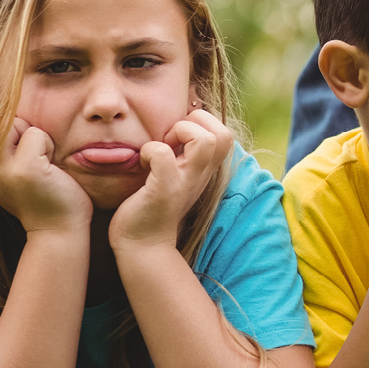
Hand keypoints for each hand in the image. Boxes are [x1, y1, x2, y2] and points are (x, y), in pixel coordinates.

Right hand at [0, 113, 90, 238]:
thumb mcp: (11, 168)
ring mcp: (1, 168)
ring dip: (35, 137)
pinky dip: (49, 146)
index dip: (2, 123)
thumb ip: (0, 144)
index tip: (18, 148)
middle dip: (19, 126)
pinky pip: (36, 134)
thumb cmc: (43, 194)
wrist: (58, 230)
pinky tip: (51, 170)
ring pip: (14, 122)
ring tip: (42, 164)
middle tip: (33, 156)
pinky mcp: (24, 169)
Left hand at [110, 109, 233, 248]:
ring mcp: (185, 182)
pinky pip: (163, 154)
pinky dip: (149, 151)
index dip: (201, 124)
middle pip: (223, 134)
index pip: (225, 133)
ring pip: (206, 140)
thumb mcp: (176, 175)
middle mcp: (201, 174)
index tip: (176, 137)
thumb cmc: (152, 205)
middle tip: (170, 139)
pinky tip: (143, 163)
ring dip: (180, 133)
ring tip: (163, 146)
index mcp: (205, 169)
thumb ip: (182, 154)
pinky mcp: (164, 189)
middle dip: (193, 123)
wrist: (142, 244)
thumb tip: (176, 125)